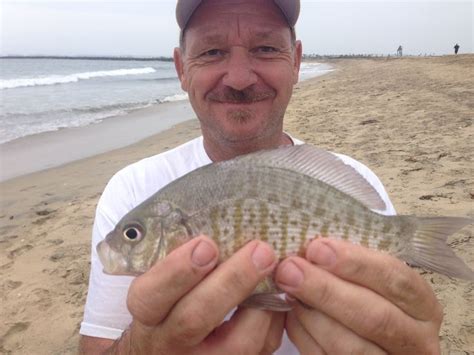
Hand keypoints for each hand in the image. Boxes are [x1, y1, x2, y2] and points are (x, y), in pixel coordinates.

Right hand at [123, 236, 284, 353]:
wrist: (172, 351)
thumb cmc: (171, 304)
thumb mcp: (162, 284)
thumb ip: (179, 261)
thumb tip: (217, 224)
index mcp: (148, 316)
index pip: (149, 297)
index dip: (177, 271)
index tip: (206, 245)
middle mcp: (170, 344)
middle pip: (195, 318)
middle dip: (231, 281)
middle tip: (260, 251)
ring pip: (237, 343)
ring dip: (262, 302)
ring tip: (276, 269)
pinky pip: (262, 349)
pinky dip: (274, 317)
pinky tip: (278, 291)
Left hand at [275, 238, 442, 353]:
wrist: (365, 337)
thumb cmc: (366, 296)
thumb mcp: (371, 280)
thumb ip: (350, 266)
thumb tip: (311, 247)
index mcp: (423, 306)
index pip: (396, 280)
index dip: (356, 263)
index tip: (317, 249)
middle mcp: (416, 340)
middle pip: (375, 317)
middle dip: (326, 290)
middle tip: (290, 270)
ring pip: (351, 346)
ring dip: (312, 316)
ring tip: (288, 291)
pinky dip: (305, 336)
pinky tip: (291, 314)